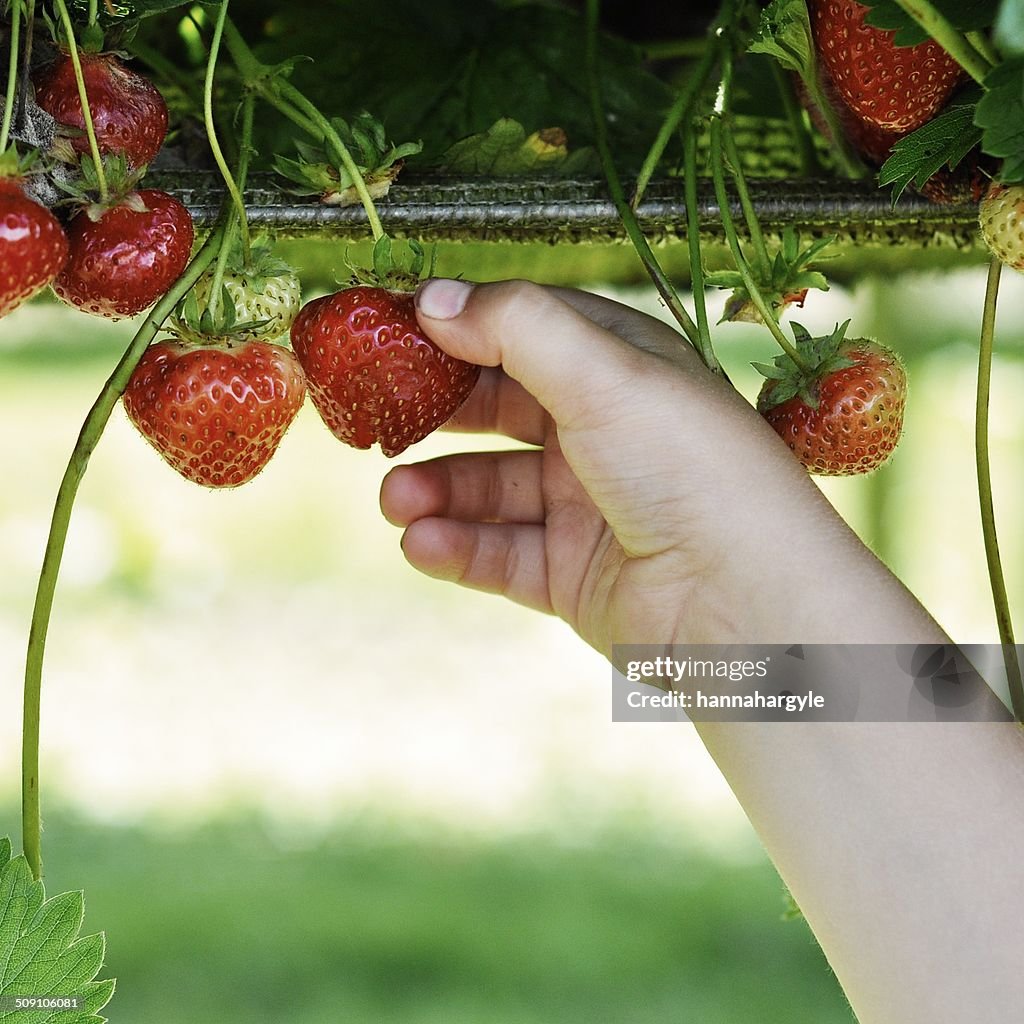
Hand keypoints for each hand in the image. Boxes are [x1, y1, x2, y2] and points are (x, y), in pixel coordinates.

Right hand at [380, 279, 942, 648]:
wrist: (743, 604)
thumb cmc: (689, 468)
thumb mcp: (605, 373)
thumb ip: (515, 326)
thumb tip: (434, 297)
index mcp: (623, 369)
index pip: (527, 332)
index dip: (461, 328)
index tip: (392, 332)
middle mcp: (604, 433)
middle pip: (498, 411)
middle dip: (436, 415)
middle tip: (376, 420)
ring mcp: (586, 507)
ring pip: (489, 489)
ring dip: (435, 491)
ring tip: (394, 501)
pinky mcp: (571, 574)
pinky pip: (498, 554)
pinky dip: (456, 548)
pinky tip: (422, 544)